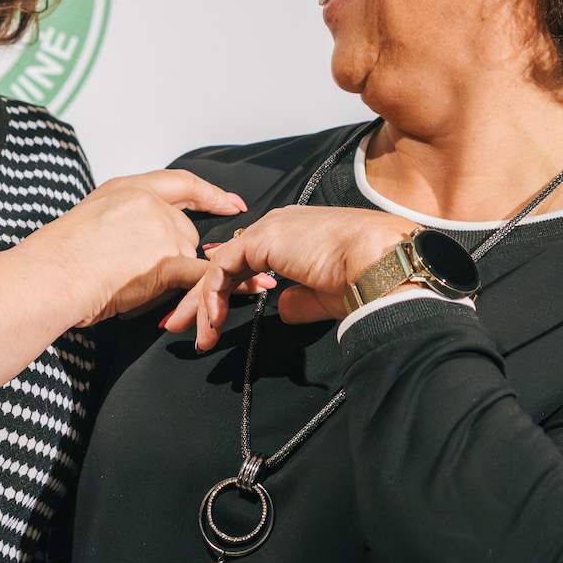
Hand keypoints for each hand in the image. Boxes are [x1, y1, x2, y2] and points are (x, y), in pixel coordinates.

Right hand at [26, 170, 245, 325]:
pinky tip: (255, 288)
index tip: (229, 202)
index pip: (179, 183)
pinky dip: (232, 283)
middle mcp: (148, 202)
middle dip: (172, 255)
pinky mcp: (168, 260)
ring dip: (169, 276)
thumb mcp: (87, 219)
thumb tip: (127, 244)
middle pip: (184, 230)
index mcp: (124, 188)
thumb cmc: (54, 259)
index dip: (208, 193)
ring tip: (129, 289)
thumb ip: (116, 222)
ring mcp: (160, 229)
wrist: (51, 276)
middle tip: (139, 275)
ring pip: (185, 257)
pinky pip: (206, 274)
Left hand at [163, 206, 416, 350]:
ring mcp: (268, 229)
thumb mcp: (323, 295)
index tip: (215, 316)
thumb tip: (281, 308)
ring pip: (219, 267)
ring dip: (202, 304)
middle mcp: (278, 226)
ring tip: (194, 335)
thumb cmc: (363, 281)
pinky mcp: (260, 239)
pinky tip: (212, 323)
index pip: (249, 259)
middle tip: (183, 325)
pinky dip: (211, 298)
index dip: (228, 288)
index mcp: (294, 234)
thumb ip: (298, 300)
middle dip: (202, 296)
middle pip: (227, 263)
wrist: (379, 263)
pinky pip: (221, 270)